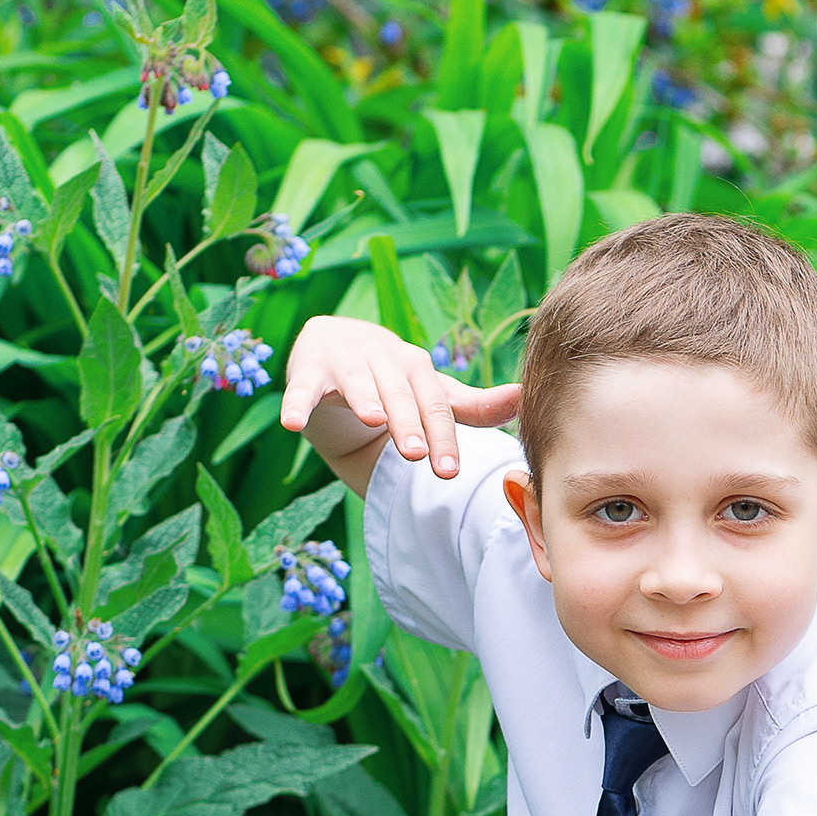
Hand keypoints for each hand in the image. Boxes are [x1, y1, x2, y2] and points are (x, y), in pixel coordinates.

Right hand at [280, 313, 520, 482]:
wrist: (337, 343)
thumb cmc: (394, 378)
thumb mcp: (432, 393)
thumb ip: (474, 405)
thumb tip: (525, 397)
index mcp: (419, 369)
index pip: (435, 407)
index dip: (442, 438)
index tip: (450, 472)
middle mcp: (385, 360)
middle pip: (400, 396)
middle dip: (408, 423)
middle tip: (415, 454)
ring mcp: (347, 362)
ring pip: (358, 383)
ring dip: (365, 399)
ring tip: (372, 420)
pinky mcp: (309, 368)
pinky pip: (302, 388)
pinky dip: (296, 402)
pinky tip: (291, 423)